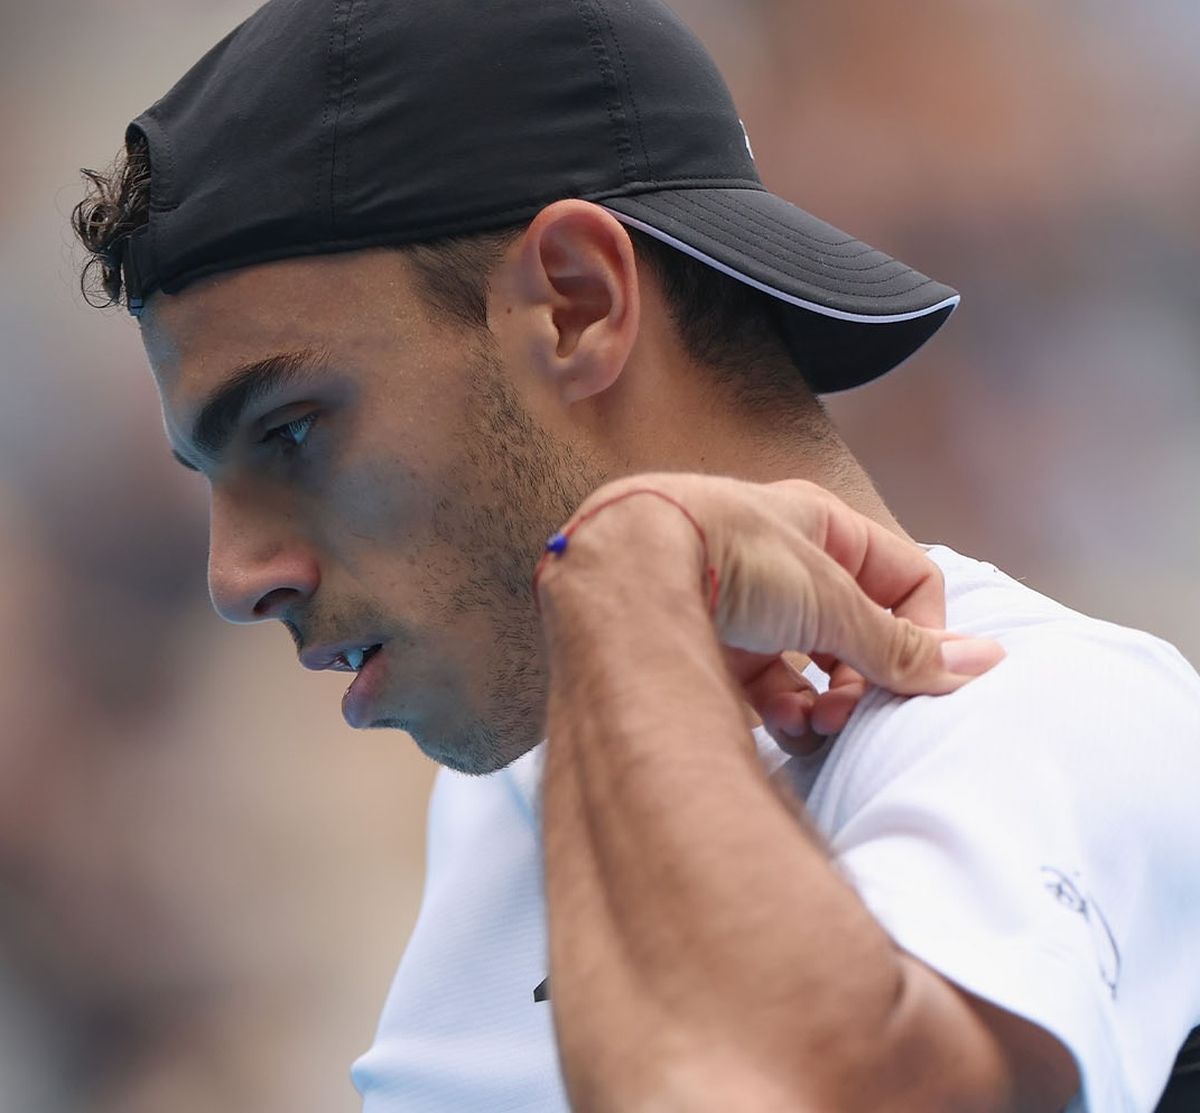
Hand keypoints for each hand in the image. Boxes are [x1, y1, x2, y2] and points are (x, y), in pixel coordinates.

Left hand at [547, 474, 1004, 752]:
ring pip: (813, 668)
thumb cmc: (730, 557)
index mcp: (826, 530)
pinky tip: (781, 725)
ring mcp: (750, 608)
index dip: (921, 632)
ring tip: (816, 725)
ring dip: (825, 704)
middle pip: (858, 635)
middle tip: (855, 712)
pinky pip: (767, 688)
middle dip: (864, 681)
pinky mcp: (714, 647)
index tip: (915, 678)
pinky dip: (782, 711)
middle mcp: (789, 566)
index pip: (906, 582)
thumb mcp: (831, 601)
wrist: (627, 568)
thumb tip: (984, 662)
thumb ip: (901, 645)